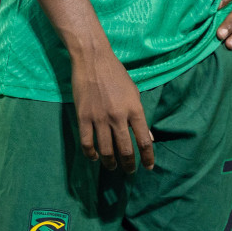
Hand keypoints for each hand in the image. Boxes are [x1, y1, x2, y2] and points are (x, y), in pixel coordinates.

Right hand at [69, 45, 153, 173]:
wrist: (92, 59)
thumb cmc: (116, 74)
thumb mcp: (134, 93)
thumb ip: (140, 117)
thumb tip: (148, 138)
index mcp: (134, 110)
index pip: (144, 141)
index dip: (147, 158)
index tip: (148, 167)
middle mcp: (118, 117)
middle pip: (125, 150)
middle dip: (129, 164)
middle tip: (129, 171)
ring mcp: (99, 118)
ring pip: (106, 150)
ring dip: (110, 163)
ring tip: (112, 167)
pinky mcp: (83, 116)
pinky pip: (86, 142)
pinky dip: (91, 154)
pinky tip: (94, 157)